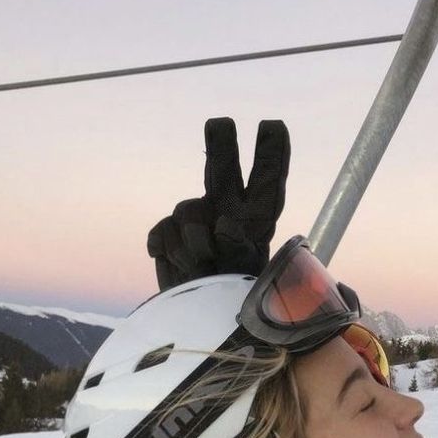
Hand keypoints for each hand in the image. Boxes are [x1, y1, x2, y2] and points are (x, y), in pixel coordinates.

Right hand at [147, 117, 289, 289]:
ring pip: (188, 211)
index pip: (268, 178)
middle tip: (220, 124)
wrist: (202, 313)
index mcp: (258, 215)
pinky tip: (177, 265)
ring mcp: (197, 217)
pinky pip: (164, 231)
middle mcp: (228, 207)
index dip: (272, 152)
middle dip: (222, 143)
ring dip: (193, 245)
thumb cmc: (237, 292)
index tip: (273, 126)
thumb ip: (239, 247)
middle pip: (225, 166)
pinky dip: (169, 250)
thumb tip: (223, 224)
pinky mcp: (170, 231)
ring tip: (203, 268)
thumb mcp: (247, 272)